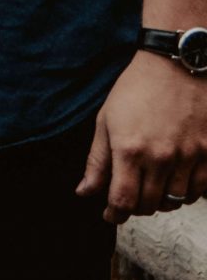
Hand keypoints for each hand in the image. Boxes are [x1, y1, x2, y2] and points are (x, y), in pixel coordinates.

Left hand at [76, 50, 206, 221]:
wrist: (176, 64)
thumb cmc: (136, 89)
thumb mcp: (106, 119)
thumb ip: (97, 160)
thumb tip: (84, 192)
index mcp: (129, 150)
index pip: (122, 202)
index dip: (114, 214)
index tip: (111, 214)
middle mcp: (160, 158)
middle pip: (149, 206)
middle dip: (136, 207)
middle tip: (131, 195)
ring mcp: (188, 157)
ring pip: (175, 201)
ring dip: (162, 200)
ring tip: (153, 185)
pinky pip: (199, 191)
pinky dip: (187, 192)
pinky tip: (177, 178)